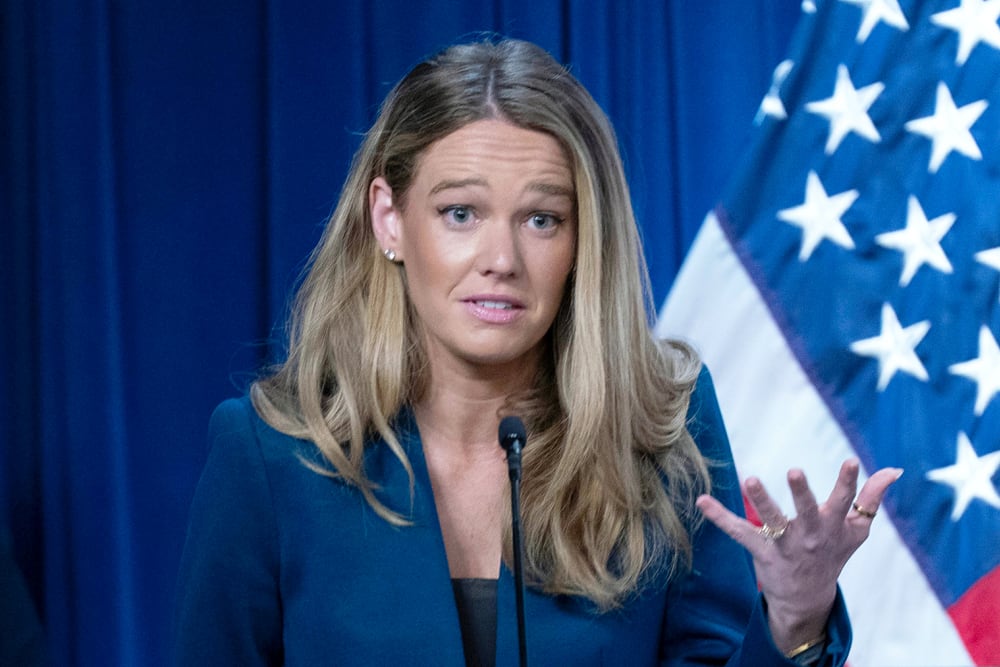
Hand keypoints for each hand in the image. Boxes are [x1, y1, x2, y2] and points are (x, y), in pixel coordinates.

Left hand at [695, 459, 901, 654]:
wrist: (809, 597)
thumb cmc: (833, 553)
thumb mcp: (856, 529)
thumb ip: (872, 498)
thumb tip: (894, 470)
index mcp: (833, 526)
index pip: (845, 502)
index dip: (849, 483)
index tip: (851, 461)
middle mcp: (810, 535)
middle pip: (807, 512)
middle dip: (801, 493)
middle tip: (794, 471)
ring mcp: (785, 545)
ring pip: (772, 522)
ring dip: (761, 501)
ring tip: (749, 479)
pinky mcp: (761, 552)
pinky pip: (739, 532)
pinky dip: (719, 517)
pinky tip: (702, 501)